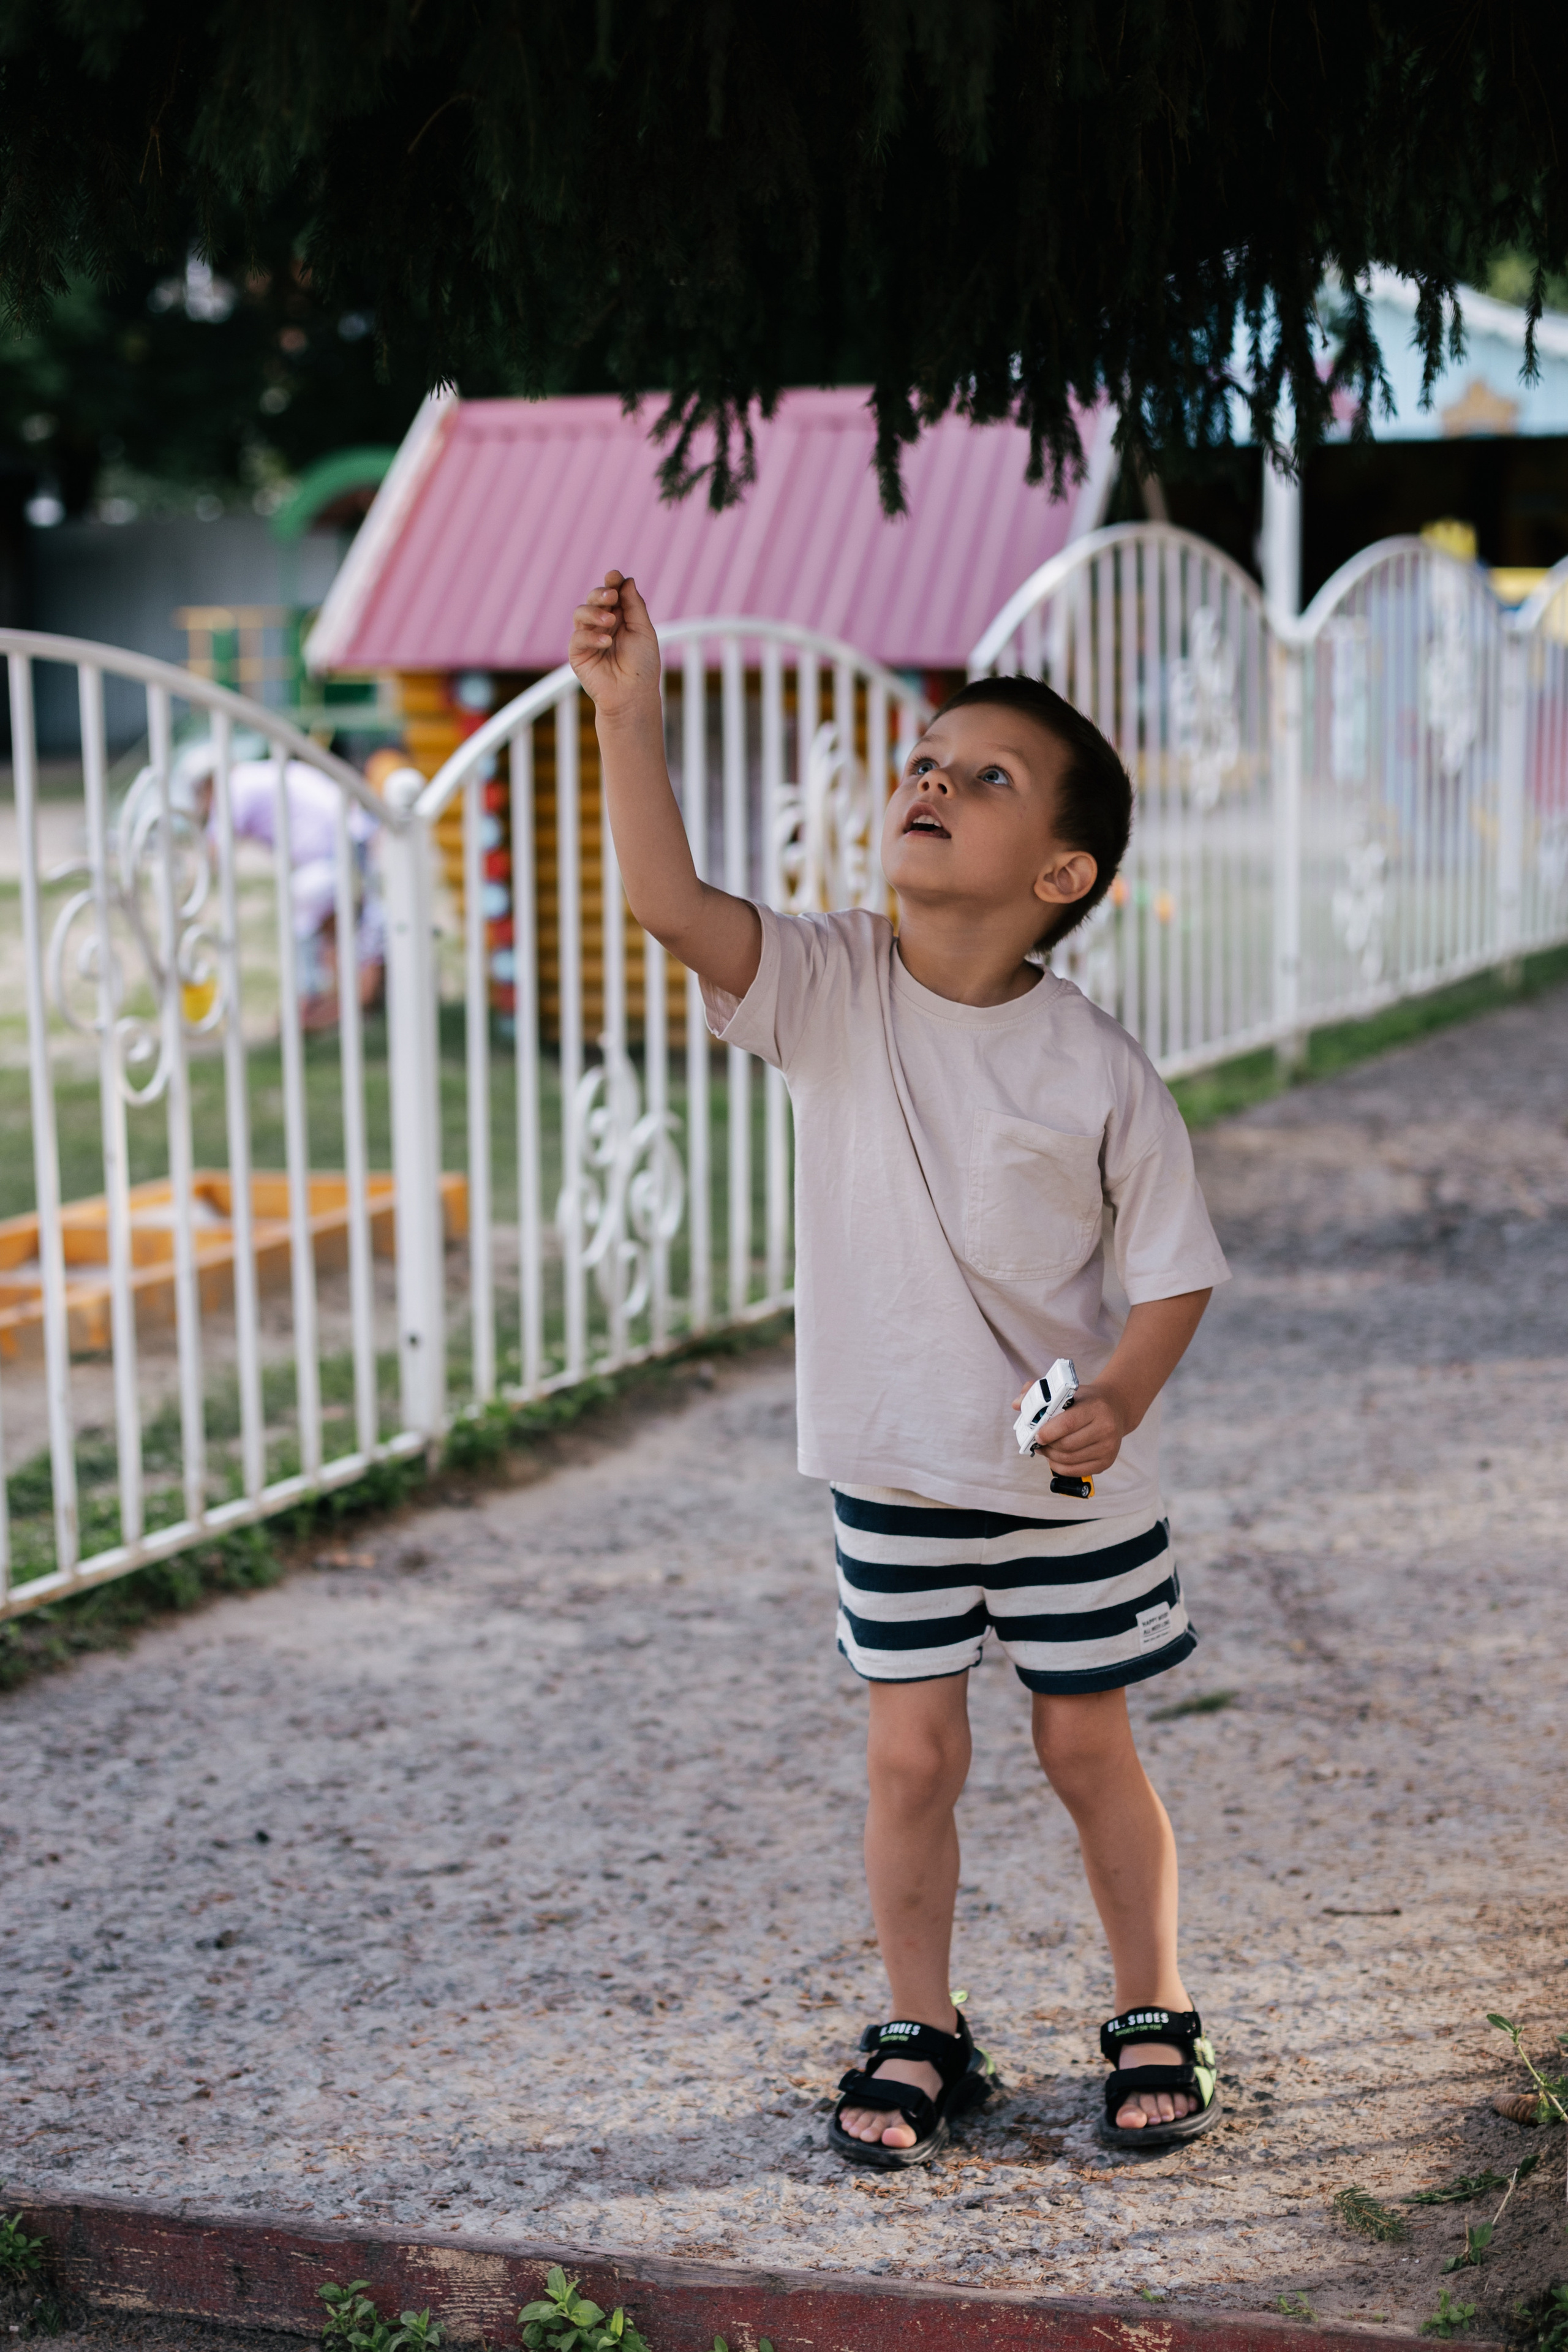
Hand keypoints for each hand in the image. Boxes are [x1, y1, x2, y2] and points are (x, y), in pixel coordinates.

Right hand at [569, 570, 660, 719]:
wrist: (634, 695)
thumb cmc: (642, 665)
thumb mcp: (643, 630)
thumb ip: (634, 606)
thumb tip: (627, 580)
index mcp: (619, 616)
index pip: (611, 593)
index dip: (611, 582)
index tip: (614, 576)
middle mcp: (602, 624)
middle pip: (594, 598)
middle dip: (601, 594)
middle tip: (611, 598)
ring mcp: (588, 637)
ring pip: (581, 612)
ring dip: (594, 613)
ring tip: (610, 623)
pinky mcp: (578, 653)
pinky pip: (578, 637)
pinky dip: (591, 636)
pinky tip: (606, 642)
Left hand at [1012, 1380, 1128, 1477]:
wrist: (1116, 1408)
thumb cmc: (1086, 1400)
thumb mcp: (1068, 1390)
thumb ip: (1040, 1393)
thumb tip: (1017, 1404)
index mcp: (1096, 1408)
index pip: (1067, 1423)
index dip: (1048, 1432)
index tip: (1036, 1434)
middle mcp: (1106, 1428)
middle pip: (1067, 1445)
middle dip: (1047, 1445)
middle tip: (1037, 1442)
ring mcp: (1108, 1448)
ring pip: (1070, 1459)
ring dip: (1051, 1456)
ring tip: (1044, 1449)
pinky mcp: (1106, 1462)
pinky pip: (1077, 1471)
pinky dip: (1060, 1467)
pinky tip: (1054, 1458)